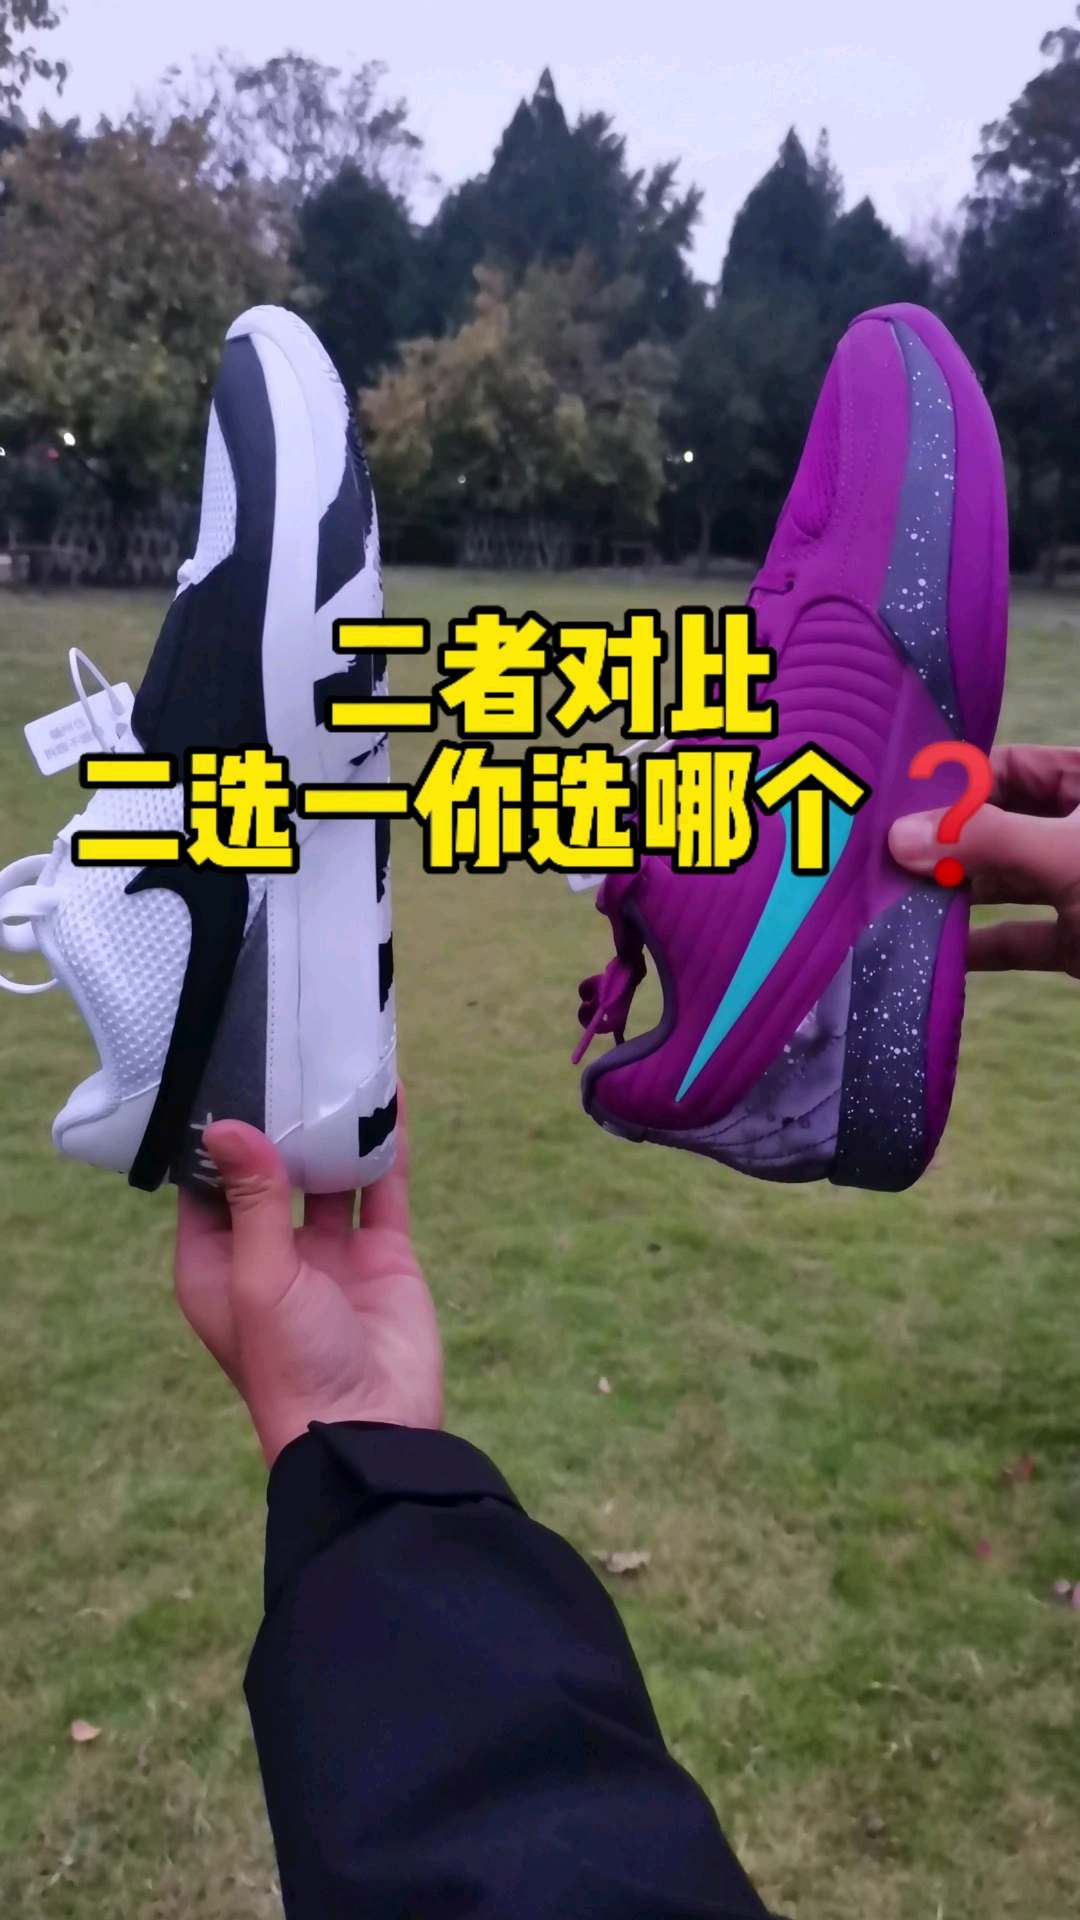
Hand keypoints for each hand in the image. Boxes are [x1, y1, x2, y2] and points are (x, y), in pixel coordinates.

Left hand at [174, 1088, 442, 1466]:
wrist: (373, 1430)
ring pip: (328, 1174)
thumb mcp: (259, 1278)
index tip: (223, 1071)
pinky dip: (385, 1148)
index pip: (208, 1186)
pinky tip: (389, 1100)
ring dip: (333, 1128)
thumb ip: (252, 1200)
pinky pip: (381, 1188)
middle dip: (279, 1121)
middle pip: (271, 1172)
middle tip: (284, 1049)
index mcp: (219, 1263)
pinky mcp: (382, 1254)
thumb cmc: (291, 1364)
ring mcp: (330, 1252)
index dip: (217, 1136)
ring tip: (337, 1063)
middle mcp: (271, 1252)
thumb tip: (229, 1126)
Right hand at [889, 744, 1079, 975]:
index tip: (897, 808)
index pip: (1011, 767)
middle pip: (999, 826)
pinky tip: (938, 953)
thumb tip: (901, 837)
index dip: (956, 785)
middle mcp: (1078, 832)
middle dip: (945, 846)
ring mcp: (1078, 887)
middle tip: (884, 858)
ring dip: (956, 896)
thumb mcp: (1067, 854)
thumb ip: (987, 841)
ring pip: (1005, 883)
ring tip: (898, 902)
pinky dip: (983, 946)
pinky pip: (1020, 936)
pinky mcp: (1078, 941)